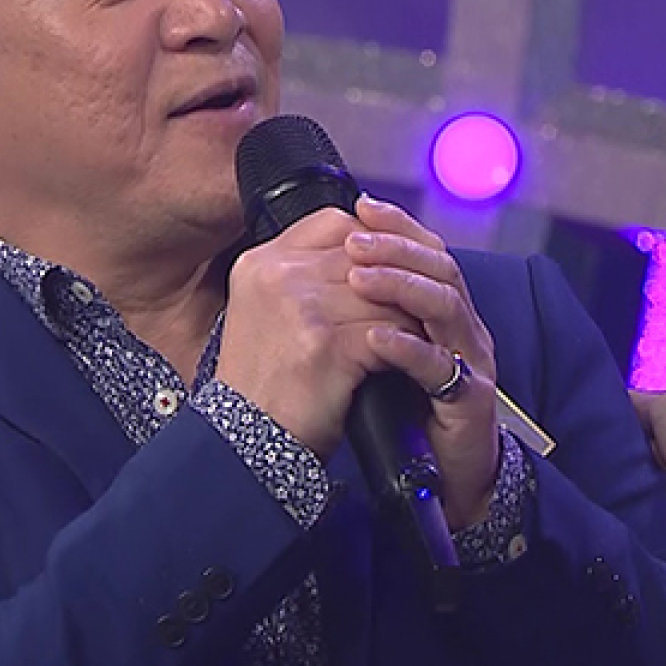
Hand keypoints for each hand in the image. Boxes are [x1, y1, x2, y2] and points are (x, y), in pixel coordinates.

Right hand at [217, 208, 426, 457]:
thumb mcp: (264, 313)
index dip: (374, 243)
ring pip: (383, 292)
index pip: (335, 224)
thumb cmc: (262, 385)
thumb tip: (363, 257)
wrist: (245, 442)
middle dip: (398, 282)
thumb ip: (303, 277)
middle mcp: (276, 274)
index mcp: (260, 262)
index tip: (393, 267)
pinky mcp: (326, 342)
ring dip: (407, 315)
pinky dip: (405, 346)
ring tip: (419, 334)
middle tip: (420, 304)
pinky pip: (388, 330)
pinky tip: (408, 361)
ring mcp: (300, 305)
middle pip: (365, 256)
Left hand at [343, 196, 500, 531]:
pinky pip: (440, 368)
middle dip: (396, 246)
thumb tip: (326, 267)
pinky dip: (408, 348)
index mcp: (443, 309)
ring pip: (445, 306)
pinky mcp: (470, 400)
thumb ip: (368, 311)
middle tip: (354, 238)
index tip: (360, 205)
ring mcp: (470, 361)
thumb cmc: (409, 407)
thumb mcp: (384, 350)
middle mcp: (463, 326)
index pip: (425, 249)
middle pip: (439, 266)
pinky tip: (376, 339)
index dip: (397, 225)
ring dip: (400, 286)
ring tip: (359, 277)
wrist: (444, 475)